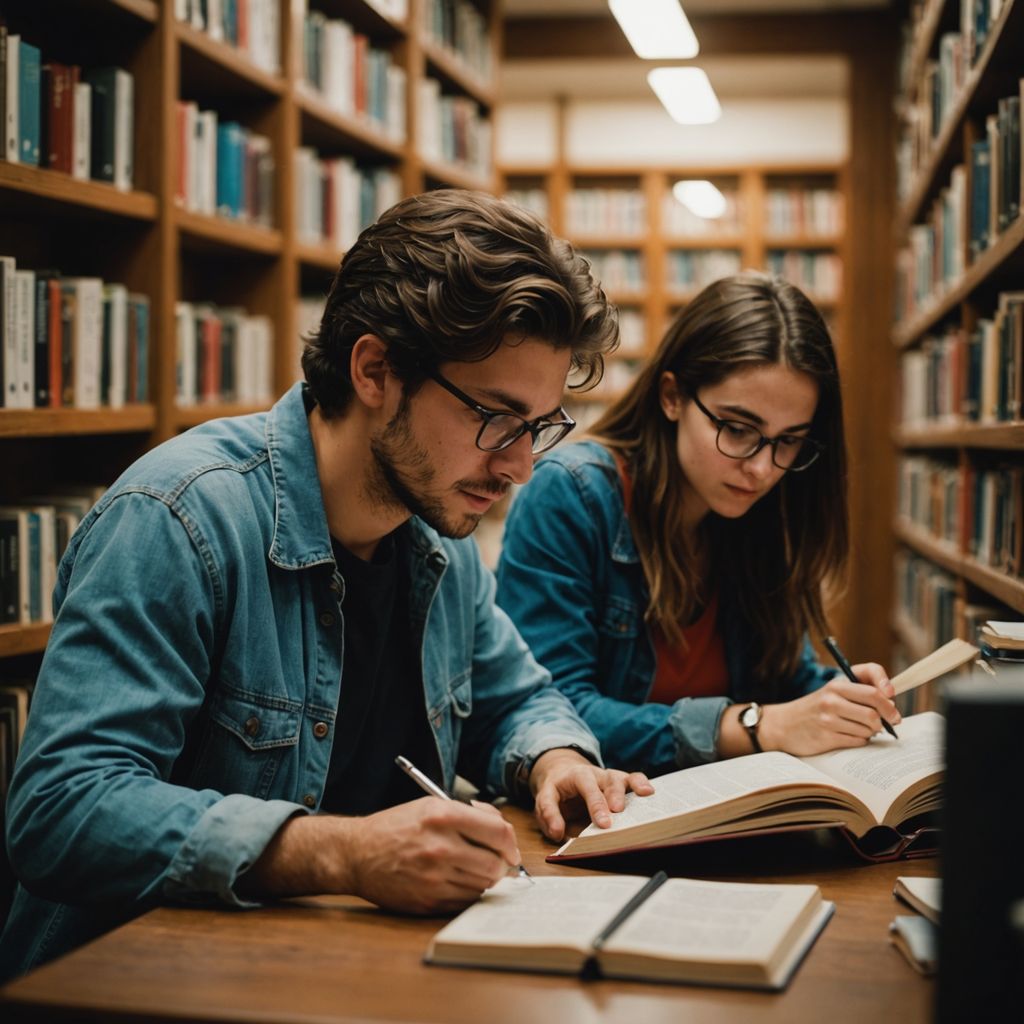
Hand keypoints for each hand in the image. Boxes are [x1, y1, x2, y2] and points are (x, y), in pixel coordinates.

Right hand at [345, 797, 521, 913]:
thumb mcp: (430, 805)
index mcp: (442, 816)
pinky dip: (471, 893)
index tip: (509, 849)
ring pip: (484, 885)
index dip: (510, 842)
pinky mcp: (428, 900)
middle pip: (496, 864)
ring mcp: (434, 876)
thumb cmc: (396, 827)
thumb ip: (469, 815)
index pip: (498, 832)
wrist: (356, 854)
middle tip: (500, 864)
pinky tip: (460, 882)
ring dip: (487, 880)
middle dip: (503, 866)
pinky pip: (466, 900)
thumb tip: (502, 832)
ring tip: (476, 870)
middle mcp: (440, 846)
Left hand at [528, 748, 653, 841]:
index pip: (587, 787)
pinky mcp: (620, 783)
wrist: (564, 774)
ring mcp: (610, 778)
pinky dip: (642, 783)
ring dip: (633, 787)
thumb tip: (557, 833)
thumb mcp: (545, 799)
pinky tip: (651, 792)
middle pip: (608, 781)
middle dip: (615, 797)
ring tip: (645, 795)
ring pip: (623, 778)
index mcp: (577, 776)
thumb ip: (548, 814)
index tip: (604, 823)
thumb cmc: (556, 790)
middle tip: (619, 813)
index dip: (596, 804)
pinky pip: (633, 779)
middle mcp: (597, 774)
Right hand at [759, 663, 900, 756]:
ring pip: (868, 728)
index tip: (893, 701)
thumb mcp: (833, 692)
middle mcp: (831, 699)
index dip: (888, 691)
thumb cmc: (815, 708)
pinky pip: (858, 741)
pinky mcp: (826, 738)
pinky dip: (860, 740)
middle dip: (888, 718)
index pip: (872, 685)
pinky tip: (849, 735)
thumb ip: (860, 692)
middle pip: (875, 710)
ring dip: (871, 732)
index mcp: (836, 684)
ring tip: (861, 728)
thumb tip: (891, 704)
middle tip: (890, 722)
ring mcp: (828, 719)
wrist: (783, 725)